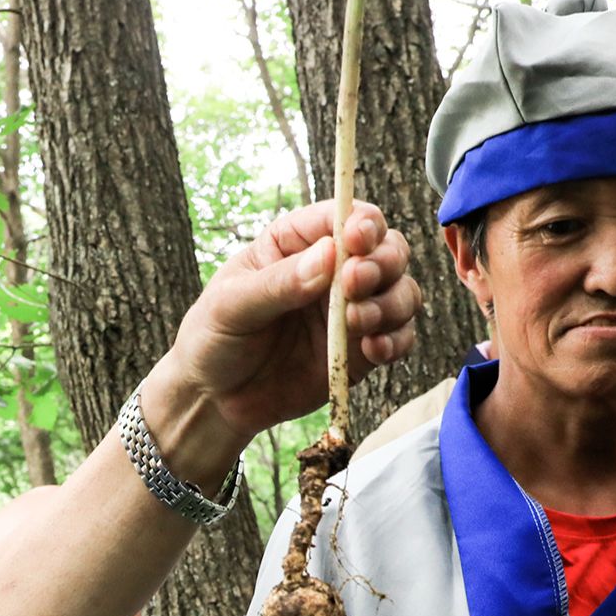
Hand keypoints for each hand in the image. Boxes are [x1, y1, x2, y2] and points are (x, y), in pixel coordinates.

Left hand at [147, 200, 420, 450]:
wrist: (215, 400)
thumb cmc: (213, 339)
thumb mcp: (231, 305)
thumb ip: (279, 283)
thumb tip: (328, 256)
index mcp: (297, 242)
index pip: (346, 216)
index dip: (363, 224)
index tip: (357, 242)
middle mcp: (333, 270)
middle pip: (388, 249)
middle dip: (382, 264)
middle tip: (353, 286)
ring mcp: (351, 310)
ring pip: (402, 292)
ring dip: (391, 304)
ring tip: (358, 323)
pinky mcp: (361, 350)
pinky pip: (399, 337)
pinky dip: (396, 341)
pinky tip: (374, 350)